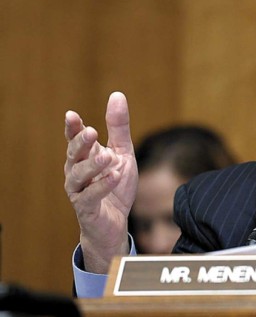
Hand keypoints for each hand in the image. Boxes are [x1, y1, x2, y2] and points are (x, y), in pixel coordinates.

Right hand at [64, 92, 137, 273]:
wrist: (116, 221)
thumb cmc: (115, 184)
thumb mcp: (122, 152)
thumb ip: (118, 127)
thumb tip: (116, 95)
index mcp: (85, 156)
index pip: (75, 138)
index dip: (72, 128)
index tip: (71, 115)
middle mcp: (76, 171)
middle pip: (74, 154)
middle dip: (80, 143)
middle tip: (91, 132)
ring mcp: (79, 190)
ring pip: (79, 175)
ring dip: (92, 165)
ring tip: (107, 157)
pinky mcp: (86, 208)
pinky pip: (91, 196)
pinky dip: (102, 185)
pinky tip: (114, 176)